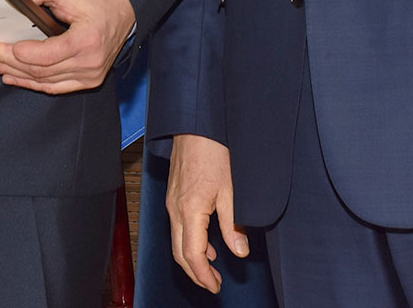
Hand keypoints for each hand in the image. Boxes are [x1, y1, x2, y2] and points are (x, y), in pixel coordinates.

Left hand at [0, 0, 134, 93]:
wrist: (128, 4)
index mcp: (88, 39)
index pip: (47, 55)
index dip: (19, 53)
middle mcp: (91, 62)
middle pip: (41, 70)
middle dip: (8, 61)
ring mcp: (91, 74)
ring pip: (45, 81)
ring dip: (17, 74)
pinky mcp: (89, 79)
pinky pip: (56, 86)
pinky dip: (33, 83)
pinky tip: (14, 77)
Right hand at [166, 133, 246, 292]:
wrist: (197, 125)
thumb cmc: (214, 151)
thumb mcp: (232, 191)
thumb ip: (234, 225)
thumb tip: (240, 251)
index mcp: (189, 211)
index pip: (193, 255)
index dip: (204, 276)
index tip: (216, 286)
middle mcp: (175, 210)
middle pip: (180, 253)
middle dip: (195, 274)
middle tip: (214, 284)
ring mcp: (172, 202)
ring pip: (177, 241)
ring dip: (192, 259)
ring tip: (212, 269)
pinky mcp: (174, 196)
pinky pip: (178, 227)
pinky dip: (190, 242)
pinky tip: (207, 245)